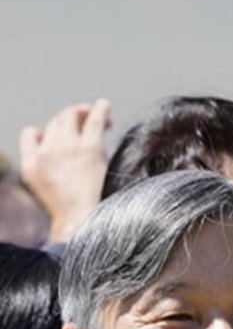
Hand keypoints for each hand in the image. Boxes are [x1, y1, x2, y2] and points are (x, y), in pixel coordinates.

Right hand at [19, 98, 111, 241]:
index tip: (58, 137)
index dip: (45, 133)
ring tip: (96, 114)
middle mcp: (46, 151)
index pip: (31, 134)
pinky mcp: (89, 149)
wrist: (80, 223)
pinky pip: (94, 120)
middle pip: (55, 123)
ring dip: (83, 111)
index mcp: (31, 162)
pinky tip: (105, 104)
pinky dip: (100, 109)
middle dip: (69, 119)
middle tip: (85, 123)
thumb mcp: (39, 193)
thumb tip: (52, 157)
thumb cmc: (65, 215)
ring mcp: (68, 147)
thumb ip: (40, 170)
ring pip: (71, 115)